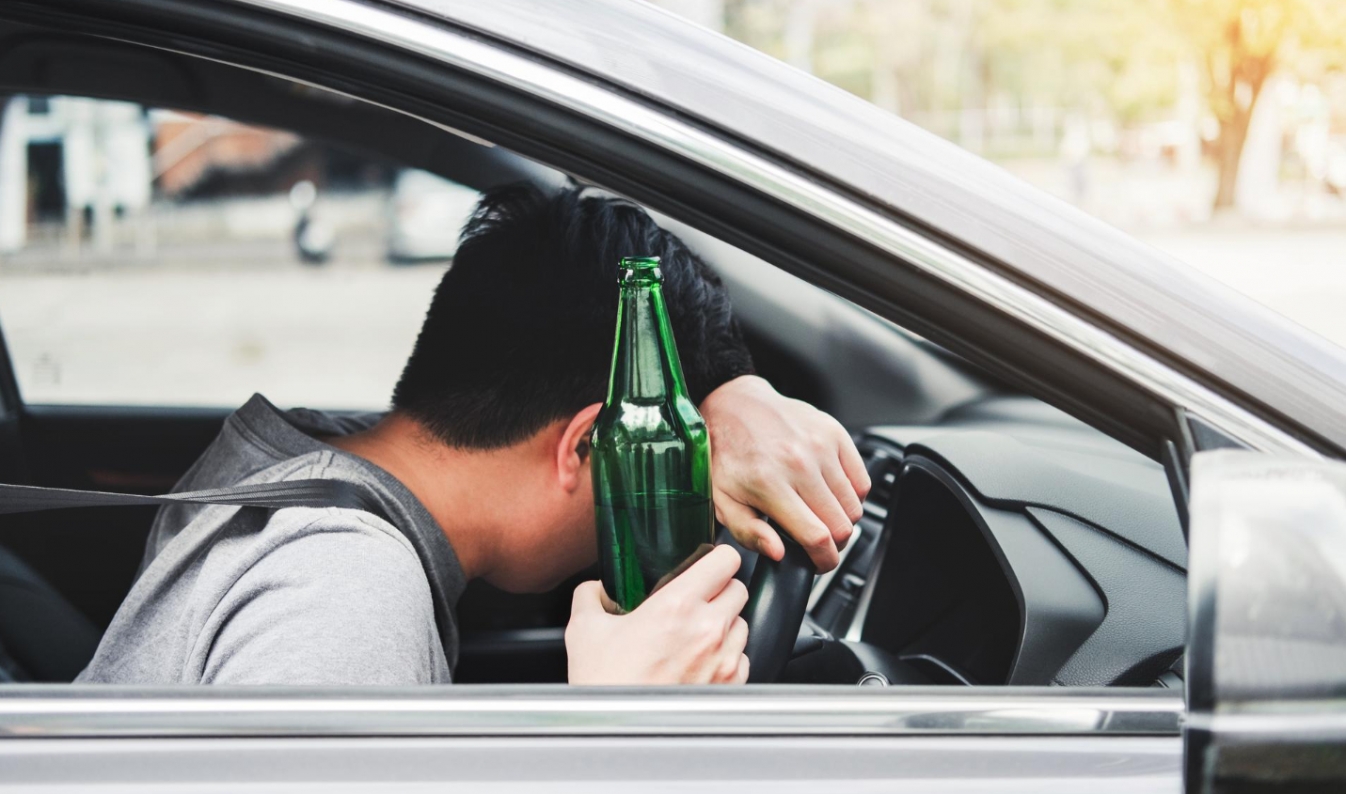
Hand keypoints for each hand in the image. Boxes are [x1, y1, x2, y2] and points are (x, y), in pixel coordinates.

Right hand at [566, 545, 749, 684]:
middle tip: (697, 599)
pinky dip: (728, 655)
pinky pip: (742, 657)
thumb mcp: (584, 629)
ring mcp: (723, 659)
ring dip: (725, 623)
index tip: (708, 562)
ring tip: (696, 633)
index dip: (718, 557)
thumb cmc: (605, 685)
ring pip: (742, 623)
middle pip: (739, 589)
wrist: (616, 730)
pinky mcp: (729, 685)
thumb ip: (591, 596)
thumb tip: (597, 588)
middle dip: (720, 589)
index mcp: (677, 606)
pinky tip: (702, 660)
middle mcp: (708, 630)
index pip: (726, 560)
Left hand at [699, 375, 870, 571]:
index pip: (816, 536)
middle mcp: (800, 463)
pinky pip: (862, 481)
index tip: (820, 564)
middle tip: (817, 541)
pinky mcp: (835, 433)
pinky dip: (852, 496)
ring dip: (842, 520)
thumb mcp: (722, 500)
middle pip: (841, 525)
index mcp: (770, 484)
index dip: (824, 561)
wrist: (735, 405)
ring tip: (820, 515)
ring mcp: (821, 446)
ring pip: (854, 506)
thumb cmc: (726, 454)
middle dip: (833, 544)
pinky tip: (830, 494)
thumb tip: (779, 553)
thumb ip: (749, 532)